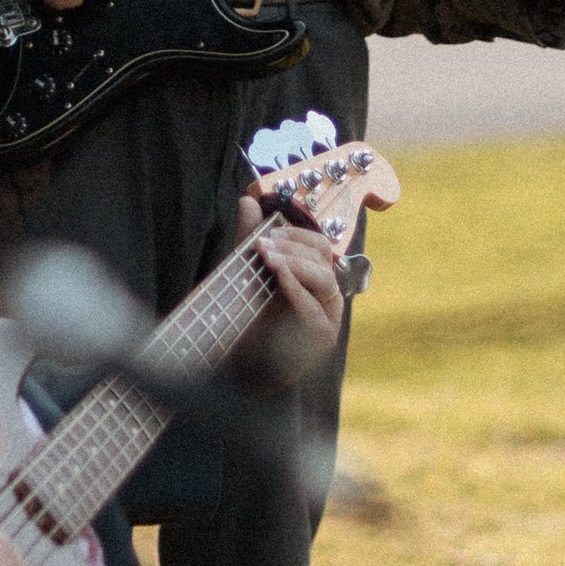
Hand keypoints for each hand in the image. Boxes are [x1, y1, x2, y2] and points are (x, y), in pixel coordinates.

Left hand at [233, 190, 346, 384]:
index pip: (319, 245)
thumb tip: (248, 200)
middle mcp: (325, 296)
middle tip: (264, 244)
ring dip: (296, 264)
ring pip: (325, 280)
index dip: (296, 234)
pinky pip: (316, 311)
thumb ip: (249, 239)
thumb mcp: (246, 273)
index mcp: (313, 277)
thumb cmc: (246, 319)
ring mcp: (327, 318)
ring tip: (269, 259)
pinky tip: (279, 278)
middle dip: (293, 246)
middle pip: (324, 258)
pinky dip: (298, 291)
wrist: (237, 365)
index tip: (267, 232)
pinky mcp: (322, 340)